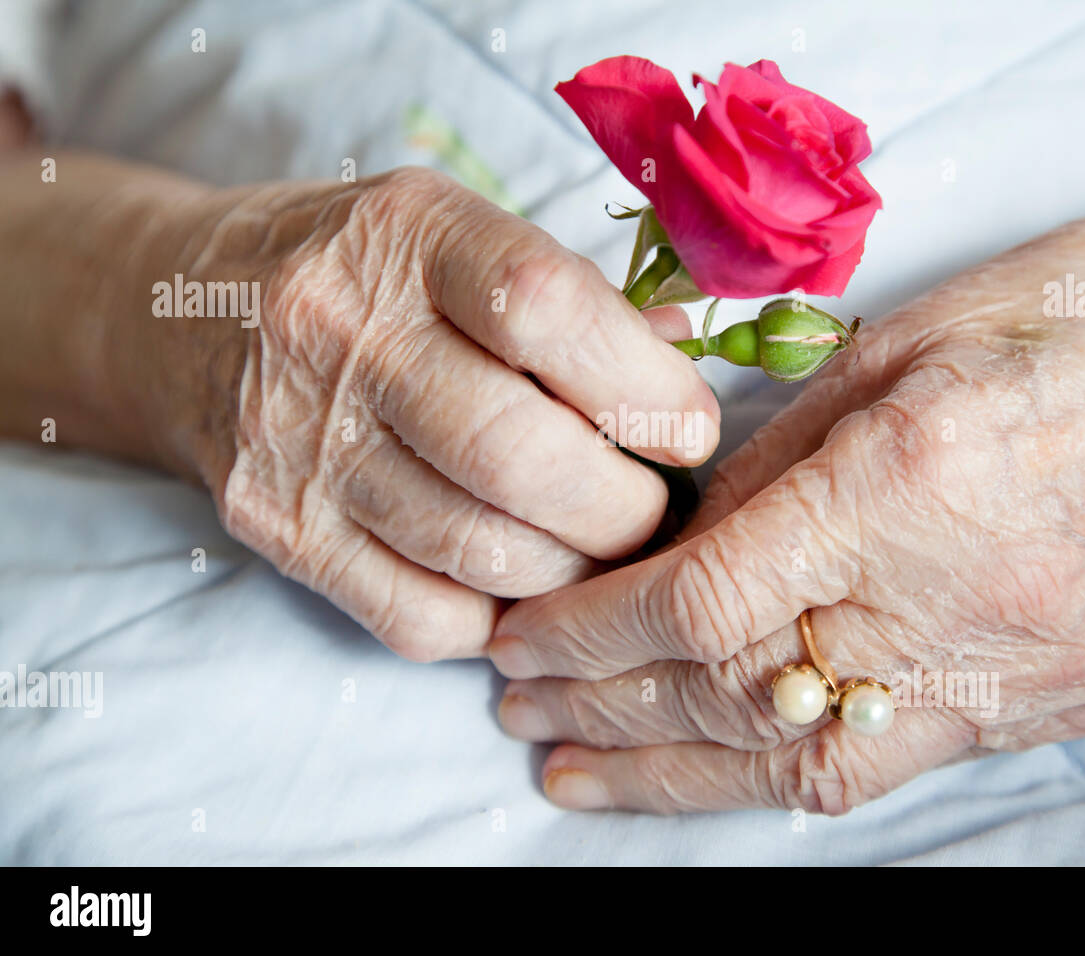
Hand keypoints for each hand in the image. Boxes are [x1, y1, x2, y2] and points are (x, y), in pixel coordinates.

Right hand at [0, 160, 718, 660]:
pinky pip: (422, 617)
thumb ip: (574, 300)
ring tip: (598, 548)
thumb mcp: (462, 237)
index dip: (645, 388)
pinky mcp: (277, 529)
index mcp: (412, 234)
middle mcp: (342, 332)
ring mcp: (301, 441)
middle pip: (520, 456)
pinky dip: (498, 617)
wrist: (189, 315)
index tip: (690, 431)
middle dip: (626, 510)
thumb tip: (680, 367)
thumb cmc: (367, 274)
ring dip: (574, 573)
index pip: (547, 312)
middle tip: (654, 511)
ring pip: (481, 550)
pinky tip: (516, 578)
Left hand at [489, 144, 1084, 812]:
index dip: (591, 636)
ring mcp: (1019, 671)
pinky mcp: (1055, 701)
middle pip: (737, 695)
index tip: (522, 641)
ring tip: (576, 779)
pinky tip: (708, 772)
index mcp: (907, 484)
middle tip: (520, 714)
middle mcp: (960, 600)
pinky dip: (781, 772)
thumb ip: (767, 471)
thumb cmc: (1059, 317)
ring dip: (674, 778)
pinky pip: (893, 764)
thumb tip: (666, 550)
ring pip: (807, 768)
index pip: (702, 604)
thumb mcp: (883, 356)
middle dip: (607, 712)